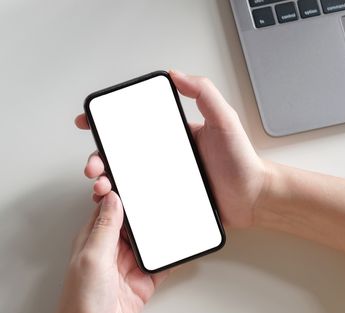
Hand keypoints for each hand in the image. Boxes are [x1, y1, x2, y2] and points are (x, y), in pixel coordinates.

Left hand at [44, 192, 168, 312]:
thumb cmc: (80, 306)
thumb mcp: (93, 258)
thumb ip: (104, 227)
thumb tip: (113, 197)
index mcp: (92, 239)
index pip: (107, 206)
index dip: (118, 190)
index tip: (131, 173)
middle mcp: (109, 250)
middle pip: (131, 221)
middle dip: (144, 209)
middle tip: (160, 192)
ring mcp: (126, 266)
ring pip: (147, 240)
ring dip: (158, 231)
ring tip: (173, 214)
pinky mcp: (141, 283)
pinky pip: (159, 264)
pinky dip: (169, 256)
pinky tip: (177, 246)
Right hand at [75, 70, 265, 228]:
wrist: (255, 199)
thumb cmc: (242, 161)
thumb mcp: (224, 120)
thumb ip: (204, 93)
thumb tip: (176, 73)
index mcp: (172, 136)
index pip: (133, 126)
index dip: (107, 124)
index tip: (89, 122)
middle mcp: (165, 158)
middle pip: (122, 156)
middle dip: (99, 159)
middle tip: (94, 166)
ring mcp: (165, 181)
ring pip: (126, 180)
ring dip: (107, 183)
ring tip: (103, 188)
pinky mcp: (168, 202)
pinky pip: (141, 203)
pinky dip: (124, 205)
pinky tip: (117, 207)